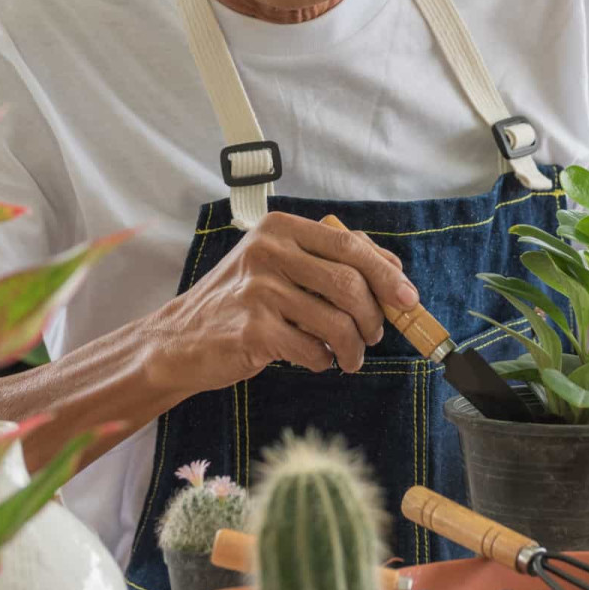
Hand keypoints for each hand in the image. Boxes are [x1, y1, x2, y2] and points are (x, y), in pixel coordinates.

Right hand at [147, 211, 417, 390]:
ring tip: (349, 358)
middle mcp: (269, 251)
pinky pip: (312, 349)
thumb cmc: (239, 301)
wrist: (180, 340)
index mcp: (281, 228)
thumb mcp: (278, 264)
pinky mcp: (252, 329)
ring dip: (352, 348)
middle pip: (349, 284)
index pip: (350, 246)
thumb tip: (394, 269)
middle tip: (375, 336)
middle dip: (374, 317)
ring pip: (336, 322)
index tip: (408, 299)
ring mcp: (258, 290)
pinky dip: (323, 361)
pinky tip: (316, 360)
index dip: (387, 275)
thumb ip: (328, 259)